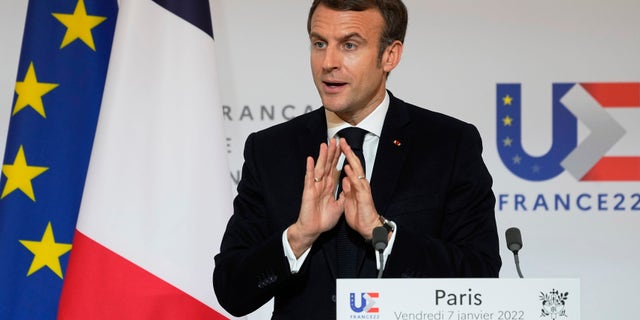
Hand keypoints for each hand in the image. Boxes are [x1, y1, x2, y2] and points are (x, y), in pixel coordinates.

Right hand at [288, 139, 342, 256]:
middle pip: (328, 165)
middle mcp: (322, 184)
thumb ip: (343, 196)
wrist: (313, 230)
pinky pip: (309, 179)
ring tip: (325, 144)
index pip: (335, 169)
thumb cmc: (323, 220)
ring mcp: (315, 187)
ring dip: (322, 156)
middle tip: (335, 140)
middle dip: (332, 153)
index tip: (343, 148)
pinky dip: (310, 169)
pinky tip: (310, 159)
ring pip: (320, 168)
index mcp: (329, 187)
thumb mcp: (339, 207)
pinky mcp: (308, 192)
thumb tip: (349, 187)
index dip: (339, 158)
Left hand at [338, 138, 380, 239]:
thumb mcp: (350, 200)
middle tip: (341, 140)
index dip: (344, 156)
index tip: (338, 146)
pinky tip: (347, 167)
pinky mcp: (363, 196)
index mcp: (356, 185)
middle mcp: (360, 184)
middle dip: (347, 152)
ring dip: (350, 158)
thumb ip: (348, 189)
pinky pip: (356, 184)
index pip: (350, 166)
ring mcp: (363, 189)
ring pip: (356, 170)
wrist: (368, 227)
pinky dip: (351, 175)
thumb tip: (345, 180)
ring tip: (344, 147)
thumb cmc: (360, 215)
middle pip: (354, 164)